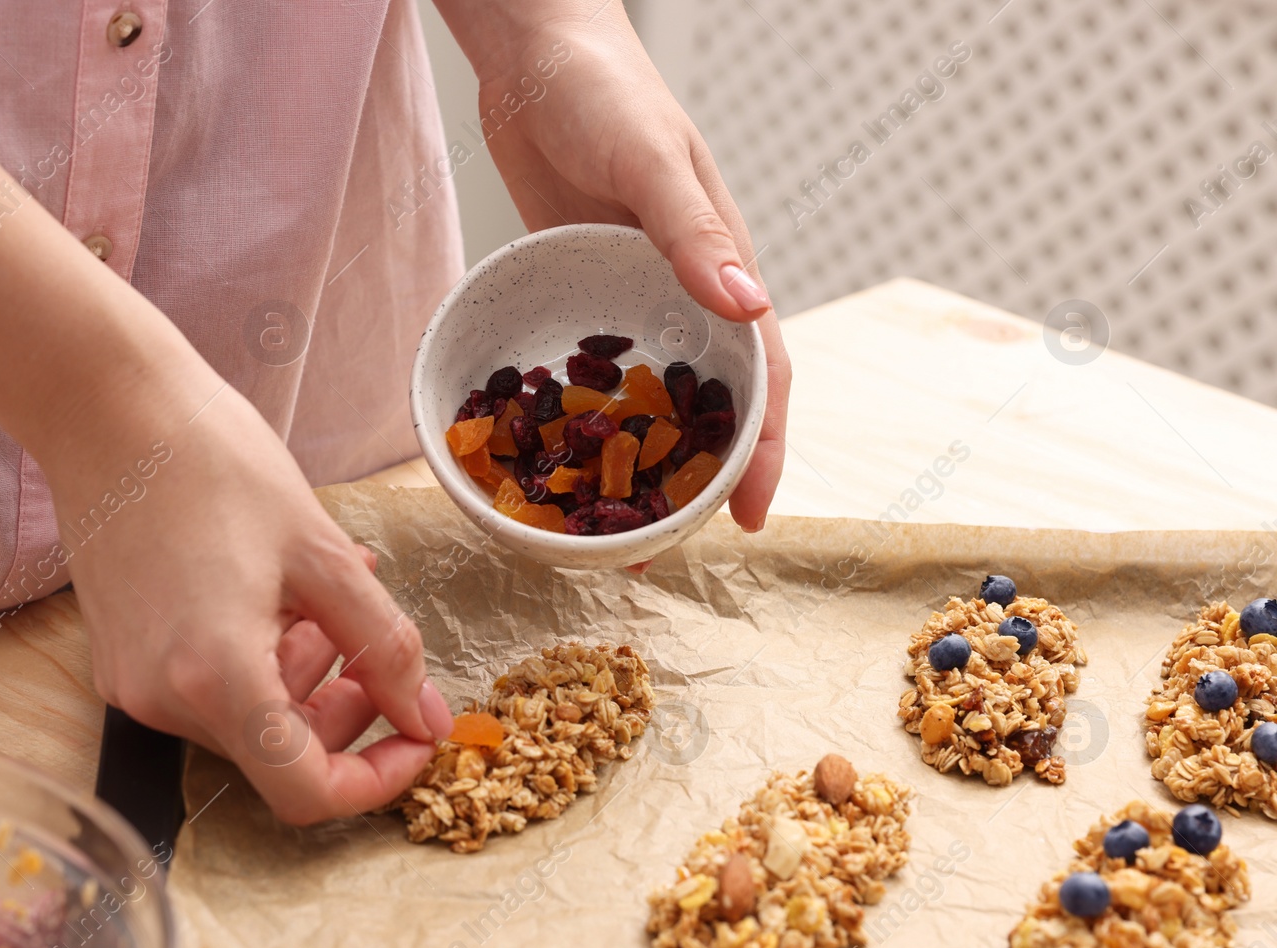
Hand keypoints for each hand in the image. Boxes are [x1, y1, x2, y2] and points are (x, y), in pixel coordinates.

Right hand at [56, 378, 454, 825]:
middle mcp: (164, 700)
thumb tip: (426, 717)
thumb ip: (386, 645)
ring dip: (304, 673)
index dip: (377, 778)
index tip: (417, 734)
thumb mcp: (325, 553)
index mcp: (216, 679)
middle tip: (371, 634)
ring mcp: (133, 685)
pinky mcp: (120, 662)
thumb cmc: (214, 463)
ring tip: (319, 590)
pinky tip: (274, 591)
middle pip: (282, 754)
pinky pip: (210, 690)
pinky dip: (259, 658)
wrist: (107, 409)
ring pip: (249, 721)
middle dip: (344, 708)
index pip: (306, 792)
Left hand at [441, 2, 790, 531]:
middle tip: (669, 545)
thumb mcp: (649, 160)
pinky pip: (597, 365)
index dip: (764, 449)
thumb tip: (748, 307)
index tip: (749, 517)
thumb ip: (692, 231)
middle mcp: (685, 290)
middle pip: (710, 401)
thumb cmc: (605, 90)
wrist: (536, 50)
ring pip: (652, 393)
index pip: (762, 374)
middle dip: (702, 475)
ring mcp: (634, 294)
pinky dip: (591, 412)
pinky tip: (566, 450)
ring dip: (644, 457)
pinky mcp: (583, 288)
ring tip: (617, 523)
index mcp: (723, 264)